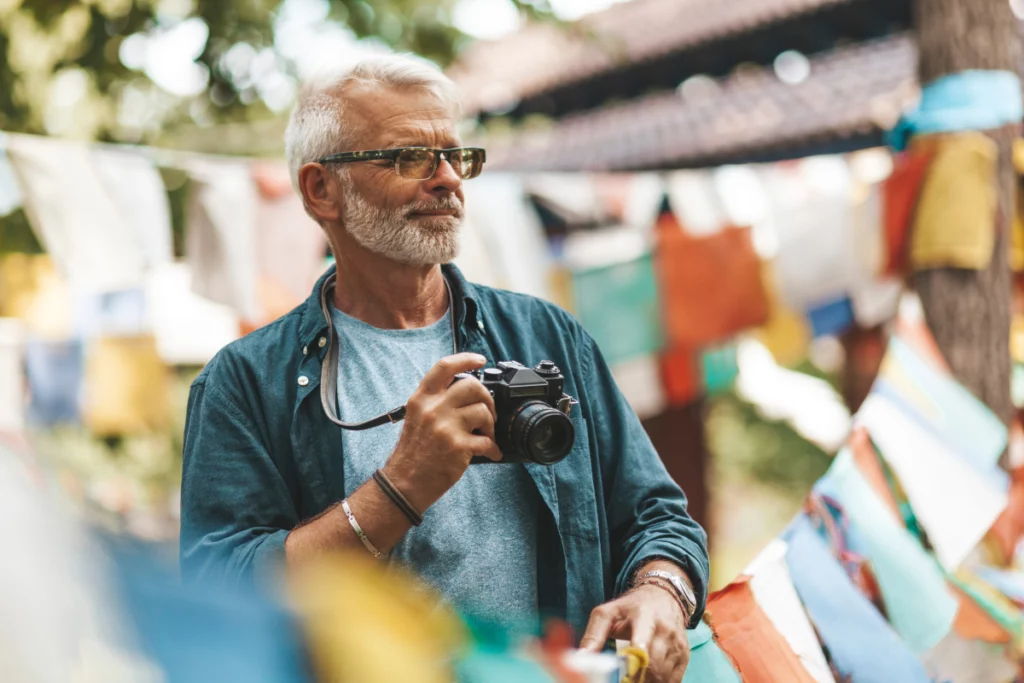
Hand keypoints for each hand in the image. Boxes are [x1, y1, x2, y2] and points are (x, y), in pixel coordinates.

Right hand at [384, 353, 500, 511]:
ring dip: (491, 425)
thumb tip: (466, 391)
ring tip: (486, 435)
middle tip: (488, 412)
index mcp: (422, 399)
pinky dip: (493, 448)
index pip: (444, 367)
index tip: (480, 360)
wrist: (404, 483)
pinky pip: (487, 441)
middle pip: (472, 385)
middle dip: (487, 398)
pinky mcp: (457, 446)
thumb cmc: (413, 452)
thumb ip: (436, 401)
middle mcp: (433, 409)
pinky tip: (490, 453)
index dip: (465, 359)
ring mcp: (446, 427)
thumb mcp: (417, 417)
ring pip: (483, 411)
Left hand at [580, 584, 690, 682]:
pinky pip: (674, 680)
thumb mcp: (608, 612)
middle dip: (636, 680)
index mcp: (644, 617)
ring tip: (631, 680)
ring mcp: (678, 644)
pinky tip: (645, 680)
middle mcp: (665, 631)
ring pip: (663, 676)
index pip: (641, 644)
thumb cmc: (631, 607)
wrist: (664, 596)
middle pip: (653, 666)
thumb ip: (594, 635)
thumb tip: (581, 659)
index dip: (633, 663)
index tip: (624, 674)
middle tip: (622, 679)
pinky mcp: (684, 655)